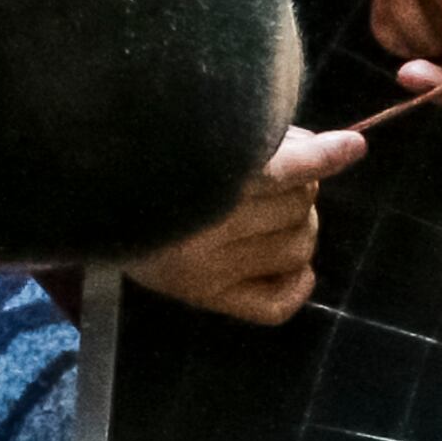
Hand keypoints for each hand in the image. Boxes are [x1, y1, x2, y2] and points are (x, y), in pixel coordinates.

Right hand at [122, 127, 364, 322]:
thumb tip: (326, 145)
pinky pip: (276, 305)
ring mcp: (204, 271)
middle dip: (302, 187)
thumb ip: (259, 141)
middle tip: (281, 178)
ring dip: (301, 227)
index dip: (320, 156)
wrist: (88, 198)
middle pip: (297, 208)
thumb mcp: (198, 135)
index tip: (352, 146)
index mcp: (192, 177)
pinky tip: (296, 266)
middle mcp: (198, 231)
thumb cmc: (153, 158)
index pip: (279, 171)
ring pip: (298, 247)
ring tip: (274, 213)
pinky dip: (297, 283)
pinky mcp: (205, 299)